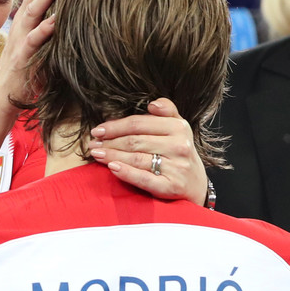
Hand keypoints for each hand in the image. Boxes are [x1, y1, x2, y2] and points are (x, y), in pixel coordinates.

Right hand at [0, 0, 72, 101]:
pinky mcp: (24, 56)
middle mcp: (22, 24)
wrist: (4, 94)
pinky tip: (57, 19)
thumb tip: (67, 9)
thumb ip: (48, 23)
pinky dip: (46, 28)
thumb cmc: (25, 68)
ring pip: (34, 10)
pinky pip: (35, 40)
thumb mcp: (37, 40)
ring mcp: (22, 39)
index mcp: (26, 18)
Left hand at [89, 98, 208, 204]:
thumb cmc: (179, 154)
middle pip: (135, 141)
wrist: (196, 185)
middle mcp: (179, 145)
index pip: (139, 123)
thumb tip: (152, 104)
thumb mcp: (178, 128)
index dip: (116, 126)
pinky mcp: (171, 186)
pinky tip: (112, 168)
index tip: (98, 130)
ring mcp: (176, 167)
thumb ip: (167, 111)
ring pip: (136, 158)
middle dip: (110, 142)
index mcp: (179, 127)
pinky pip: (144, 178)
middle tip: (93, 144)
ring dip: (112, 156)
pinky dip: (126, 172)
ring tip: (97, 155)